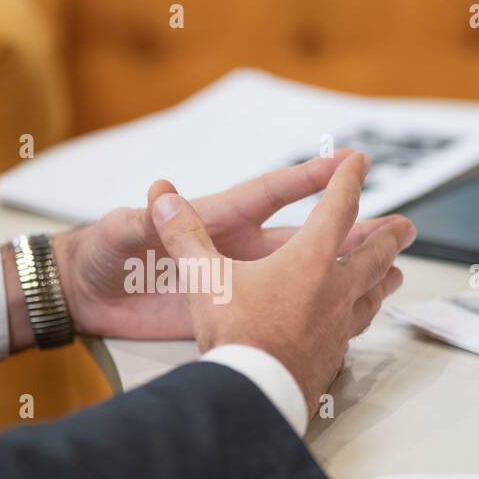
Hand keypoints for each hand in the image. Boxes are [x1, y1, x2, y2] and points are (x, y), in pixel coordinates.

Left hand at [48, 150, 404, 341]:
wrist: (81, 294)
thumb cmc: (99, 252)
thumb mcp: (119, 232)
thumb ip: (142, 218)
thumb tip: (156, 195)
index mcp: (215, 219)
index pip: (270, 192)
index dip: (308, 177)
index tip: (350, 162)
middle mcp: (234, 248)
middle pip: (303, 236)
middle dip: (349, 230)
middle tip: (396, 226)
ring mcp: (234, 281)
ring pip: (302, 275)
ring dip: (343, 272)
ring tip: (391, 273)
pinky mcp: (225, 313)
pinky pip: (278, 311)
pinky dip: (314, 311)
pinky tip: (346, 316)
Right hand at [145, 152, 415, 406]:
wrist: (256, 393)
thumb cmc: (236, 333)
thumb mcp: (205, 277)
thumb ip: (184, 234)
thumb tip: (162, 197)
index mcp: (309, 259)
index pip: (338, 207)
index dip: (349, 179)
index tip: (360, 162)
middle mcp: (335, 288)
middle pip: (374, 255)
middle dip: (390, 235)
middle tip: (407, 227)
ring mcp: (339, 325)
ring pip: (373, 295)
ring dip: (385, 278)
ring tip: (396, 274)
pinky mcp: (333, 356)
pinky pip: (355, 330)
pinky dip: (360, 318)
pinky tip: (355, 323)